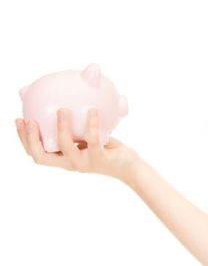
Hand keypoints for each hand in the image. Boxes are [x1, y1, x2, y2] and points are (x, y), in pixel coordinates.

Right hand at [16, 108, 141, 181]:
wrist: (130, 166)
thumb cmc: (106, 149)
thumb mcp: (87, 135)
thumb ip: (75, 124)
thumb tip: (64, 99)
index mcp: (63, 158)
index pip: (36, 153)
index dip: (24, 139)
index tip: (19, 120)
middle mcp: (70, 163)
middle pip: (42, 156)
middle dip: (31, 139)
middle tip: (29, 120)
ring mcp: (85, 163)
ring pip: (66, 147)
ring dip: (61, 128)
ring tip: (62, 110)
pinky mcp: (101, 159)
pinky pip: (94, 140)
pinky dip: (92, 125)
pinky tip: (93, 110)